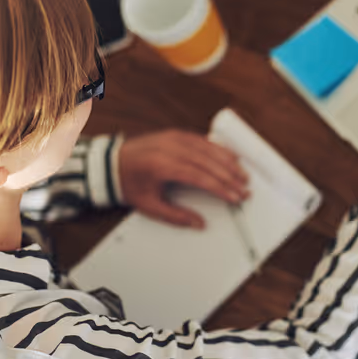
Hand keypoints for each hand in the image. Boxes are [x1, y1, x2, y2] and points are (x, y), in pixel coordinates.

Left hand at [118, 130, 249, 228]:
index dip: (220, 188)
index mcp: (163, 166)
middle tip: (245, 189)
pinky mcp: (176, 134)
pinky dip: (218, 148)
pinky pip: (202, 140)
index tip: (235, 197)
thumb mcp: (149, 206)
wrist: (112, 163)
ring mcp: (174, 138)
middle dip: (230, 177)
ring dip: (228, 162)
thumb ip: (175, 216)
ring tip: (243, 175)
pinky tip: (230, 156)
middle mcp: (170, 148)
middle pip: (208, 162)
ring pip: (208, 149)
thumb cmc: (129, 184)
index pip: (200, 177)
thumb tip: (199, 224)